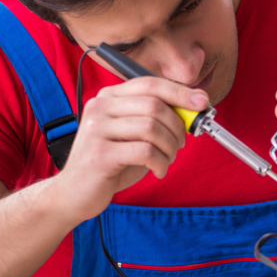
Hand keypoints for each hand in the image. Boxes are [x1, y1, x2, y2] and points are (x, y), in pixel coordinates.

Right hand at [54, 77, 209, 220]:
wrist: (75, 193)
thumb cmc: (110, 163)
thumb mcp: (133, 135)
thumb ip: (155, 118)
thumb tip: (193, 107)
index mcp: (109, 97)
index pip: (150, 83)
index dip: (180, 91)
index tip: (202, 102)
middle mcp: (100, 107)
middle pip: (154, 105)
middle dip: (178, 126)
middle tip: (180, 144)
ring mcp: (97, 130)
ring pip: (152, 128)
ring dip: (170, 147)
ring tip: (167, 159)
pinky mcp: (99, 154)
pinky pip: (146, 152)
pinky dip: (161, 163)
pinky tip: (158, 170)